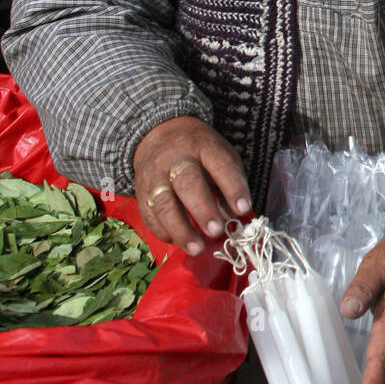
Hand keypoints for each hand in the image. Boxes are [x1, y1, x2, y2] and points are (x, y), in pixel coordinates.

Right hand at [133, 116, 252, 255]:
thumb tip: (234, 218)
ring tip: (197, 248)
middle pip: (188, 183)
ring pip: (164, 203)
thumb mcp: (221, 157)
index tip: (244, 209)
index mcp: (204, 147)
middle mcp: (177, 159)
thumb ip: (229, 185)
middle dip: (202, 209)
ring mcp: (155, 175)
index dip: (233, 187)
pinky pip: (148, 214)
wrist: (159, 135)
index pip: (220, 165)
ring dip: (181, 229)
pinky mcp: (141, 191)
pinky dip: (162, 231)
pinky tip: (176, 241)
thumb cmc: (200, 152)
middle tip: (216, 231)